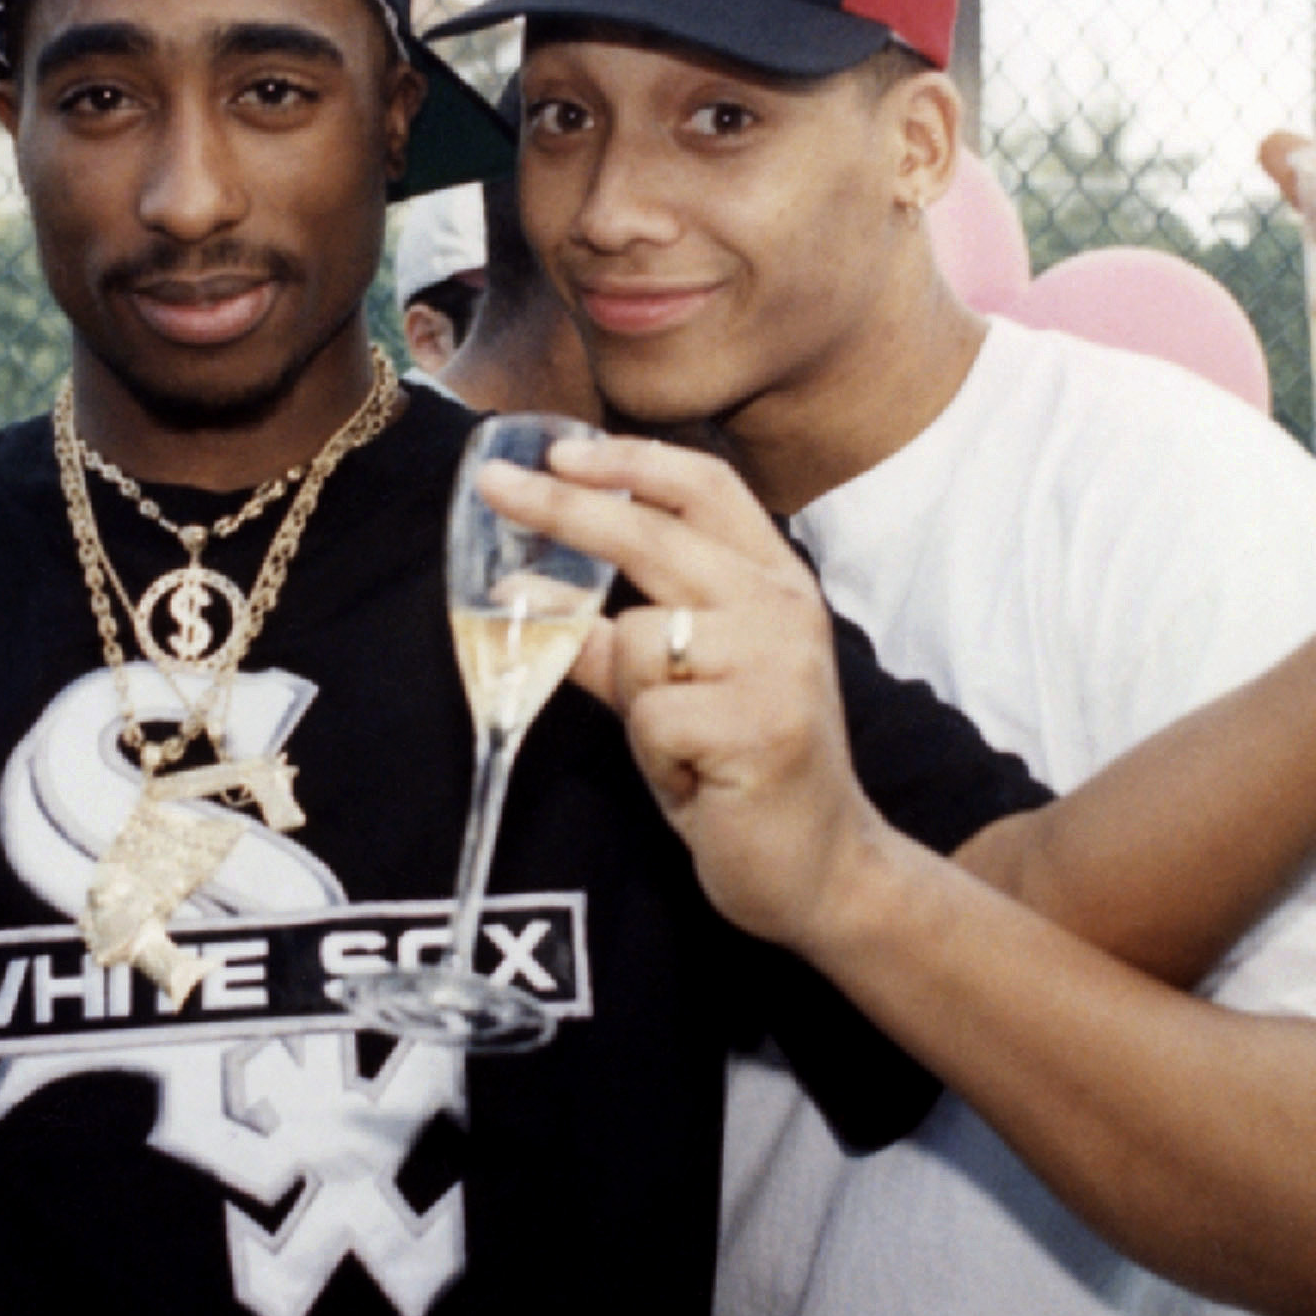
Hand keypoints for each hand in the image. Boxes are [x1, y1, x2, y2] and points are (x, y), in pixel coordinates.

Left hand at [473, 436, 888, 950]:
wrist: (822, 867)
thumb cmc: (742, 770)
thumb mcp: (681, 689)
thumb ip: (620, 638)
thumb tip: (525, 592)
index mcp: (774, 584)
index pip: (705, 488)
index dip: (630, 461)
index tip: (560, 448)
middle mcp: (782, 609)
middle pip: (654, 535)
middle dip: (564, 508)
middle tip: (493, 485)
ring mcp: (775, 664)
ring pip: (637, 638)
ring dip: (634, 699)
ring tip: (680, 747)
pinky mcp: (759, 724)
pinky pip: (648, 713)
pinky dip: (653, 752)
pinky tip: (697, 780)